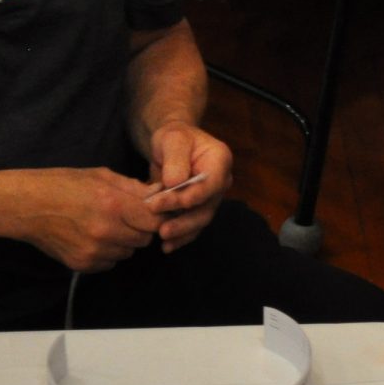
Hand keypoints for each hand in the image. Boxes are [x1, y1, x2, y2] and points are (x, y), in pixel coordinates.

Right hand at [24, 168, 162, 272]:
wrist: (26, 206)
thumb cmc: (63, 184)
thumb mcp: (101, 176)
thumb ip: (134, 188)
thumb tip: (161, 194)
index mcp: (113, 204)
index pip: (155, 221)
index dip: (156, 216)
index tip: (149, 211)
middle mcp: (106, 231)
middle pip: (145, 239)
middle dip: (140, 228)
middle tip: (124, 216)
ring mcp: (94, 251)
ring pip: (128, 252)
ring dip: (124, 241)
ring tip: (104, 224)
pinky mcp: (83, 264)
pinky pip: (110, 263)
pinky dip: (108, 253)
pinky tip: (91, 237)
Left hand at [143, 122, 232, 252]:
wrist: (171, 145)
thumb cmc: (173, 137)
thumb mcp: (172, 138)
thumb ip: (175, 159)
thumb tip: (174, 183)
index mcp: (220, 160)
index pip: (210, 184)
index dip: (191, 196)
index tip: (165, 203)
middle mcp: (221, 182)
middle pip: (207, 206)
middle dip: (184, 220)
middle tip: (162, 228)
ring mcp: (211, 198)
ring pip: (200, 220)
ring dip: (182, 232)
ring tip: (162, 238)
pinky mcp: (199, 209)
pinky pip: (193, 226)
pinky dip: (181, 237)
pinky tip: (167, 246)